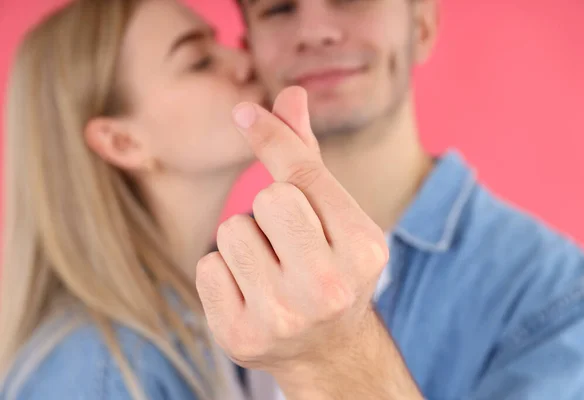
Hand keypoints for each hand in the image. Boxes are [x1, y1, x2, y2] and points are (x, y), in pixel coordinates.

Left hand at [195, 87, 387, 374]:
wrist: (326, 350)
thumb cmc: (330, 266)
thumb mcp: (335, 216)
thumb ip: (309, 158)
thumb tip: (289, 94)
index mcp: (362, 249)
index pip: (305, 175)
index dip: (273, 137)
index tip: (244, 112)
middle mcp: (328, 287)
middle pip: (267, 199)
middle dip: (270, 211)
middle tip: (289, 242)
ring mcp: (282, 317)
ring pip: (232, 231)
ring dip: (245, 242)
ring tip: (272, 271)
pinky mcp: (240, 337)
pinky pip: (207, 266)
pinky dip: (224, 273)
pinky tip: (251, 294)